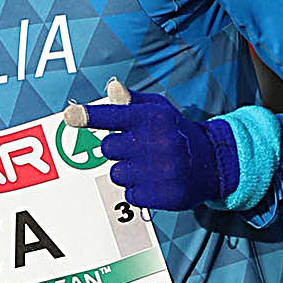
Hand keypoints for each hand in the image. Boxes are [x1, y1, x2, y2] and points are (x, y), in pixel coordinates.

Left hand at [82, 84, 235, 210]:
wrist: (212, 162)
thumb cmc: (178, 133)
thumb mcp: (160, 110)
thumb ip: (132, 101)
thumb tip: (112, 88)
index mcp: (150, 118)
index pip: (112, 115)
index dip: (88, 115)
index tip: (70, 115)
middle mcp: (154, 143)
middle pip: (107, 149)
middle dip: (116, 150)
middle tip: (135, 149)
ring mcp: (157, 170)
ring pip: (116, 174)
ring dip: (127, 172)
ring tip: (148, 166)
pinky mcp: (160, 194)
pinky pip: (130, 194)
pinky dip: (138, 190)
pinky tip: (154, 181)